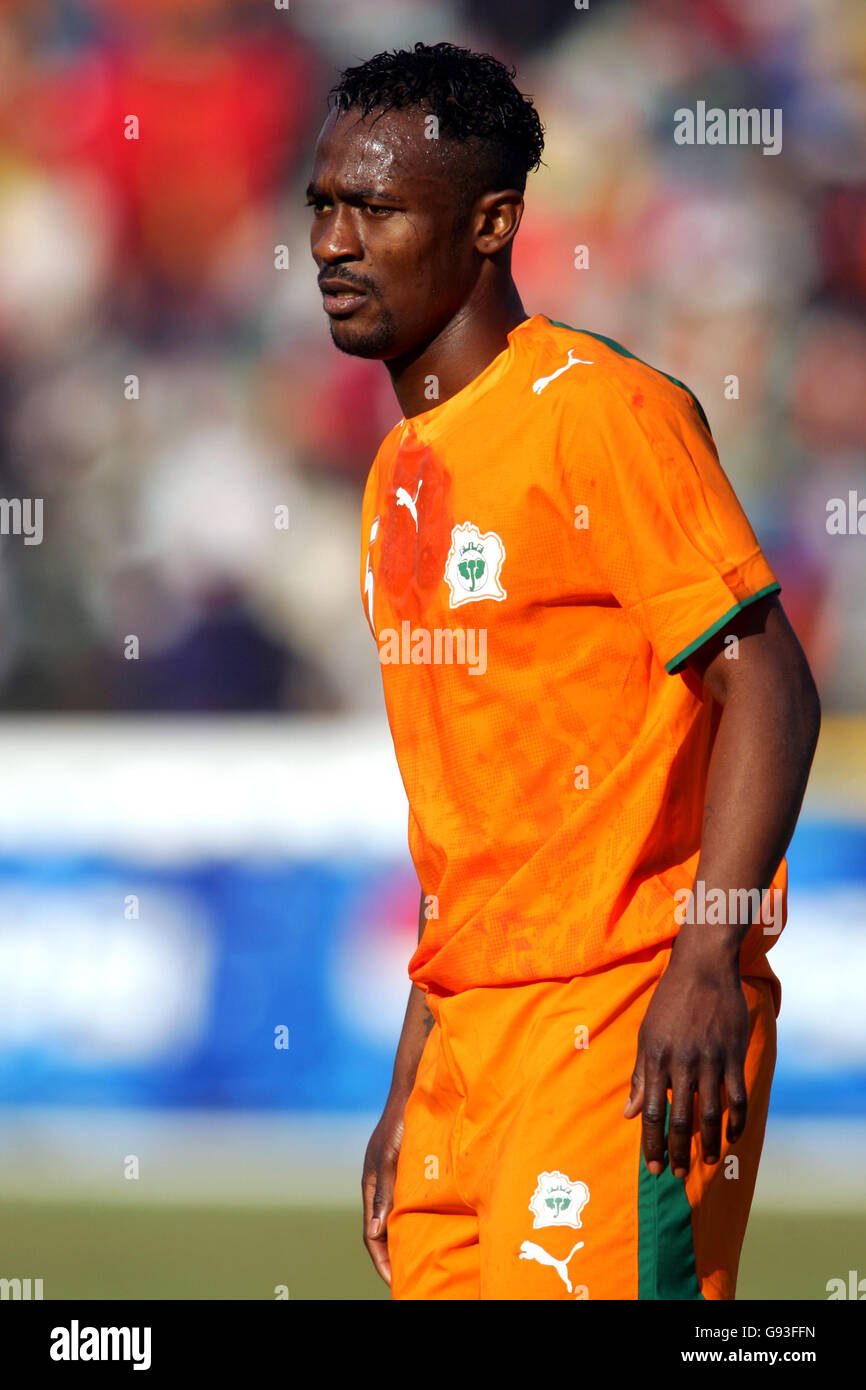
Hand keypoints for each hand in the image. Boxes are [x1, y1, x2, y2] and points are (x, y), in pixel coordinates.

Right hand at [361, 1102, 404, 1284]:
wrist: (414, 1090)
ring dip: (406, 1238)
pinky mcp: (409, 1169)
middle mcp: (381, 1184)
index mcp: (371, 1185)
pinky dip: (416, 1218)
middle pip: (383, 1230)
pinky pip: (410, 1201)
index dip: (382, 1260)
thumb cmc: (400, 1122)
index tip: (395, 1282)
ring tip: (422, 1259)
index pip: (372, 1234)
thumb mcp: (390, 1160)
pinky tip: (433, 1226)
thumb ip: (383, 1194)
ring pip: (397, 1216)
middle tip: (410, 1277)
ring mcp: (394, 1177)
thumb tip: (375, 1233)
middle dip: (393, 1255)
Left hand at [623, 948, 749, 1178]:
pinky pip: (737, 1097)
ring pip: (710, 1114)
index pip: (651, 1110)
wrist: (702, 968)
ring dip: (709, 1144)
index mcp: (656, 1058)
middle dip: (677, 1151)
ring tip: (706, 1162)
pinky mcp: (733, 1054)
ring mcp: (710, 1059)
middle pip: (680, 1118)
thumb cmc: (669, 1003)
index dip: (651, 1142)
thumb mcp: (647, 1035)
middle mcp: (682, 1062)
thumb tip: (630, 1113)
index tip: (651, 1167)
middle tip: (678, 1174)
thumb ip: (640, 1076)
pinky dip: (736, 1122)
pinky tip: (732, 1137)